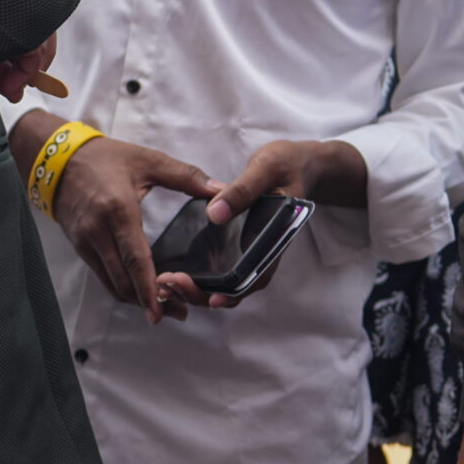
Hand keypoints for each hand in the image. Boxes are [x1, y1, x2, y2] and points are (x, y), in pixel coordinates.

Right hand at [12, 115, 218, 323]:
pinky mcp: (79, 245)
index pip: (136, 259)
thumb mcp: (147, 160)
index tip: (162, 311)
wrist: (59, 158)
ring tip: (162, 308)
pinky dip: (121, 287)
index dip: (150, 288)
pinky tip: (139, 290)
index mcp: (118, 211)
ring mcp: (85, 241)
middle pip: (123, 280)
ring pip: (111, 282)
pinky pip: (101, 275)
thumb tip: (220, 190)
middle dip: (149, 302)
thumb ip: (185, 176)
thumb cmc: (106, 158)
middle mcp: (98, 231)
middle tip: (177, 312)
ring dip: (135, 299)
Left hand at [156, 138, 367, 312]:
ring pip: (225, 282)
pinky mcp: (238, 242)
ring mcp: (249, 248)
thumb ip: (243, 190)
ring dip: (196, 288)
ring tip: (164, 284)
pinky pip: (219, 267)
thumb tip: (215, 213)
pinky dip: (198, 275)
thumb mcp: (266, 168)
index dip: (235, 292)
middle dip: (203, 292)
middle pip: (236, 286)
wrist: (298, 164)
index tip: (211, 299)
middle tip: (169, 285)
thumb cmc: (286, 165)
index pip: (257, 275)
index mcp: (275, 237)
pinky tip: (172, 272)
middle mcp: (262, 250)